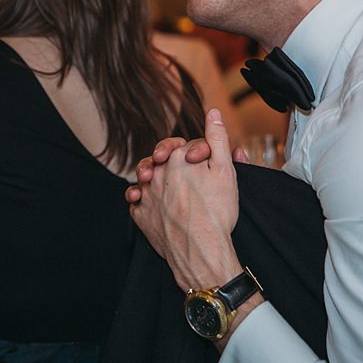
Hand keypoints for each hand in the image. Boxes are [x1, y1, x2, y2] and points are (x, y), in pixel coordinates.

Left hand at [127, 109, 243, 291]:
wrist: (201, 250)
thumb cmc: (216, 211)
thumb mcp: (225, 170)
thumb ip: (217, 138)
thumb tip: (213, 113)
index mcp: (174, 157)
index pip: (180, 146)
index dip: (193, 152)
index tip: (202, 161)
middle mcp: (155, 173)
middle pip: (159, 160)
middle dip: (169, 162)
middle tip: (183, 172)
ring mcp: (145, 195)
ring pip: (145, 180)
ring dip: (153, 180)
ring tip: (165, 187)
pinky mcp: (140, 216)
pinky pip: (137, 203)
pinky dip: (144, 202)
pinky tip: (154, 205)